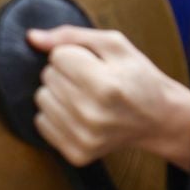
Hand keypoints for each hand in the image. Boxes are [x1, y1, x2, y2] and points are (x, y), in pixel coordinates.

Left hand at [26, 26, 189, 170]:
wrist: (158, 118)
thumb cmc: (136, 76)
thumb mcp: (114, 45)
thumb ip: (71, 36)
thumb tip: (32, 38)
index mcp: (105, 85)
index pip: (57, 56)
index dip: (73, 54)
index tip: (93, 64)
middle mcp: (92, 115)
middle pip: (48, 77)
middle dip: (65, 73)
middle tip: (90, 80)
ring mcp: (84, 138)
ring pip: (41, 99)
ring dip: (58, 94)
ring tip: (84, 96)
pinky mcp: (77, 154)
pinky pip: (41, 123)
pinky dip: (55, 115)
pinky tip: (78, 114)